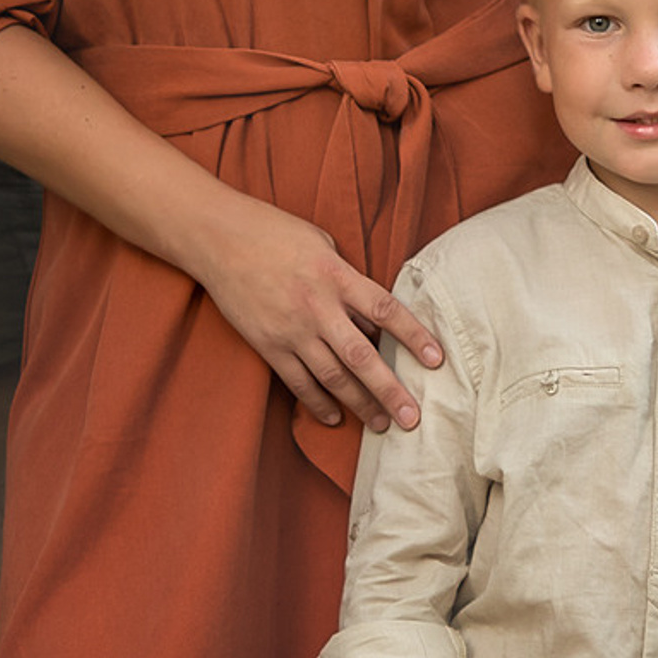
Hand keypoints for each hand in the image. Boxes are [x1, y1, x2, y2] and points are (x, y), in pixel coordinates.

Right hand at [194, 198, 443, 431]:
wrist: (220, 238)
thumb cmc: (276, 233)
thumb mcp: (322, 245)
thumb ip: (348, 280)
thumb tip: (372, 318)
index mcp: (336, 275)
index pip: (385, 310)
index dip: (414, 336)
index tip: (437, 360)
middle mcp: (317, 306)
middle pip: (361, 356)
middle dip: (389, 390)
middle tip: (413, 418)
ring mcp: (291, 329)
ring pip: (332, 377)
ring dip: (360, 404)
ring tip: (382, 424)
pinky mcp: (268, 345)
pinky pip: (298, 382)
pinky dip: (318, 403)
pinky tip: (336, 418)